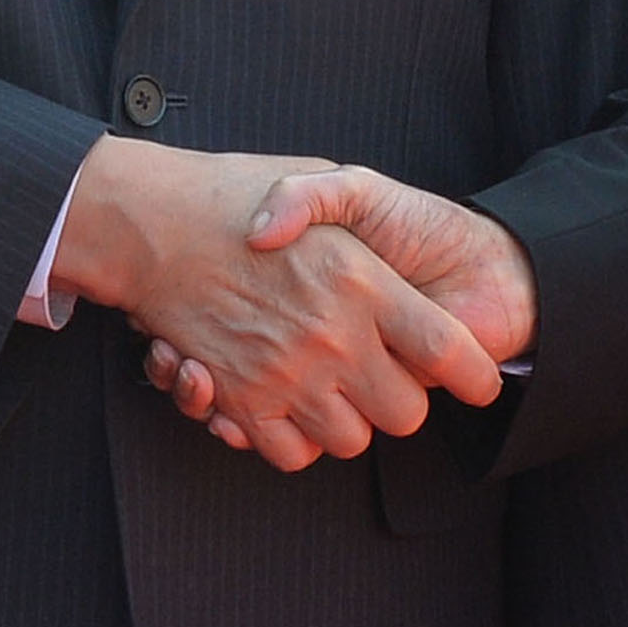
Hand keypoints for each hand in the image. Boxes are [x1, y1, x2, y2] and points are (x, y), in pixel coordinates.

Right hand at [55, 139, 501, 474]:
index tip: (476, 380)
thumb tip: (377, 267)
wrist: (150, 218)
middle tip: (379, 371)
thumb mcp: (318, 174)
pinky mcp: (244, 401)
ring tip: (330, 387)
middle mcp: (333, 337)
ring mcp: (288, 375)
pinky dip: (293, 441)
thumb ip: (351, 203)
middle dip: (398, 399)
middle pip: (403, 413)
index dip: (471, 374)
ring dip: (344, 420)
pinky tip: (287, 407)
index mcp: (365, 282)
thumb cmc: (235, 191)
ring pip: (350, 440)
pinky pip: (290, 453)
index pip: (447, 351)